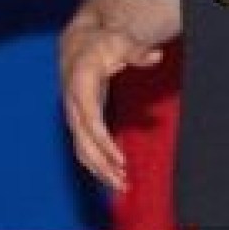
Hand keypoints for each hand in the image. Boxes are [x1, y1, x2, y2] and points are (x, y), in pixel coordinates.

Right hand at [59, 0, 170, 189]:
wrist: (78, 46)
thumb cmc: (102, 45)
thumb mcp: (120, 42)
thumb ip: (137, 52)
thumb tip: (156, 56)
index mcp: (79, 86)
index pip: (90, 122)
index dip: (104, 143)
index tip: (120, 161)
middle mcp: (72, 104)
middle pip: (83, 142)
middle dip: (102, 165)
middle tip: (123, 183)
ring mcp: (72, 116)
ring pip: (81, 150)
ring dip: (100, 170)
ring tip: (121, 186)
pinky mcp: (78, 123)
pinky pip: (84, 148)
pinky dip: (97, 164)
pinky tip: (113, 176)